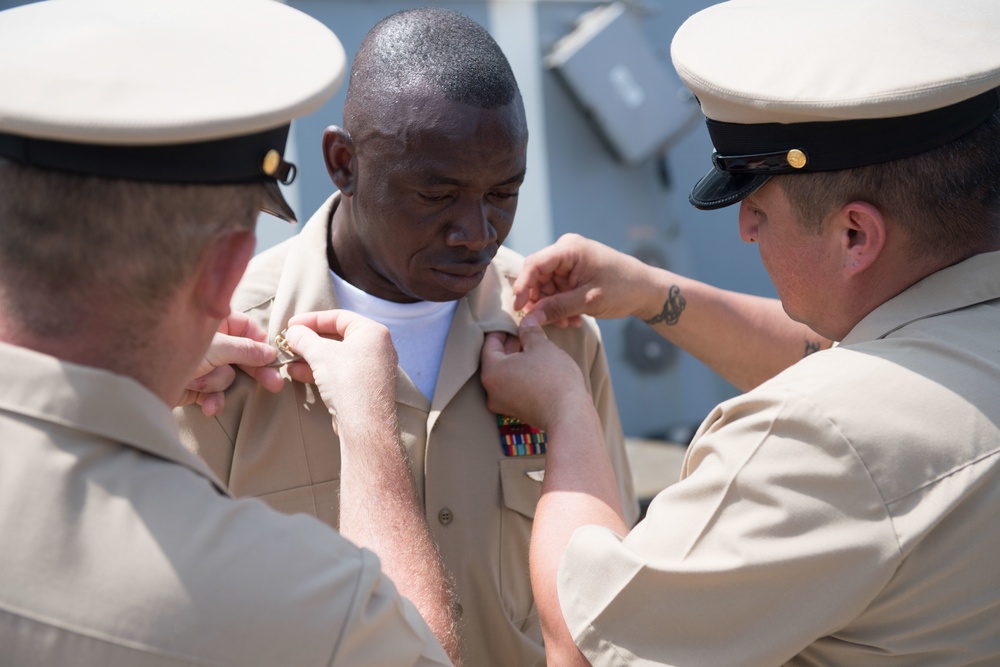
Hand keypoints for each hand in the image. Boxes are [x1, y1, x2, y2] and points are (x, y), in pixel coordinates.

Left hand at [177, 312, 283, 416]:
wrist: (139, 382)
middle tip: (275, 385)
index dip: (262, 344)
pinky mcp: (195, 386)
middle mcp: (210, 342)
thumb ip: (246, 350)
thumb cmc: (174, 351)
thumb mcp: (216, 348)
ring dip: (216, 384)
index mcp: (213, 322)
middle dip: (255, 372)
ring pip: (227, 377)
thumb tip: (270, 353)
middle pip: (243, 356)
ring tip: (200, 382)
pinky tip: (208, 407)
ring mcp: (202, 364)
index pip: (248, 329)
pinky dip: (212, 401)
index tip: (274, 358)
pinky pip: (215, 394)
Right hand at [281, 310, 398, 432]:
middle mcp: (376, 348)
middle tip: (288, 342)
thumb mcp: (320, 353)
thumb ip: (303, 338)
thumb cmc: (348, 382)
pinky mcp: (363, 387)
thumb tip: (292, 331)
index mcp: (372, 332)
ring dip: (310, 357)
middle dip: (309, 341)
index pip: (339, 317)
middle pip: (337, 337)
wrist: (364, 424)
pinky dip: (319, 371)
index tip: (291, 324)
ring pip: (335, 357)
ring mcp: (371, 369)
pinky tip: (297, 373)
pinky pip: (338, 372)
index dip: (312, 319)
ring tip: (288, 359)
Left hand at [480, 316, 589, 431]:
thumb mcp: (541, 346)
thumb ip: (530, 331)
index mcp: (491, 372)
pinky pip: (514, 387)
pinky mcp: (517, 411)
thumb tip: (526, 321)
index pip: (490, 343)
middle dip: (511, 345)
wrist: (569, 415)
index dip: (503, 329)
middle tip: (525, 333)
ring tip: (534, 349)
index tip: (514, 322)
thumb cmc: (553, 379)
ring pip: (506, 374)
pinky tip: (537, 367)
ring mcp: (504, 403)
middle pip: (496, 360)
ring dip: (517, 360)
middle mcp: (492, 390)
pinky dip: (522, 376)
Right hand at [513, 233, 655, 326]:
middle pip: (537, 277)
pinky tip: (573, 319)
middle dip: (541, 302)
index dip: (523, 287)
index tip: (519, 308)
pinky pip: (557, 290)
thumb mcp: (588, 301)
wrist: (646, 290)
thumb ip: (556, 308)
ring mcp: (569, 262)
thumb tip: (528, 319)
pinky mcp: (573, 273)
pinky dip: (561, 306)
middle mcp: (566, 251)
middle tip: (549, 323)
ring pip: (546, 287)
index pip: (534, 264)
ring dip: (552, 308)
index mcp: (569, 249)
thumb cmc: (622, 289)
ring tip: (567, 324)